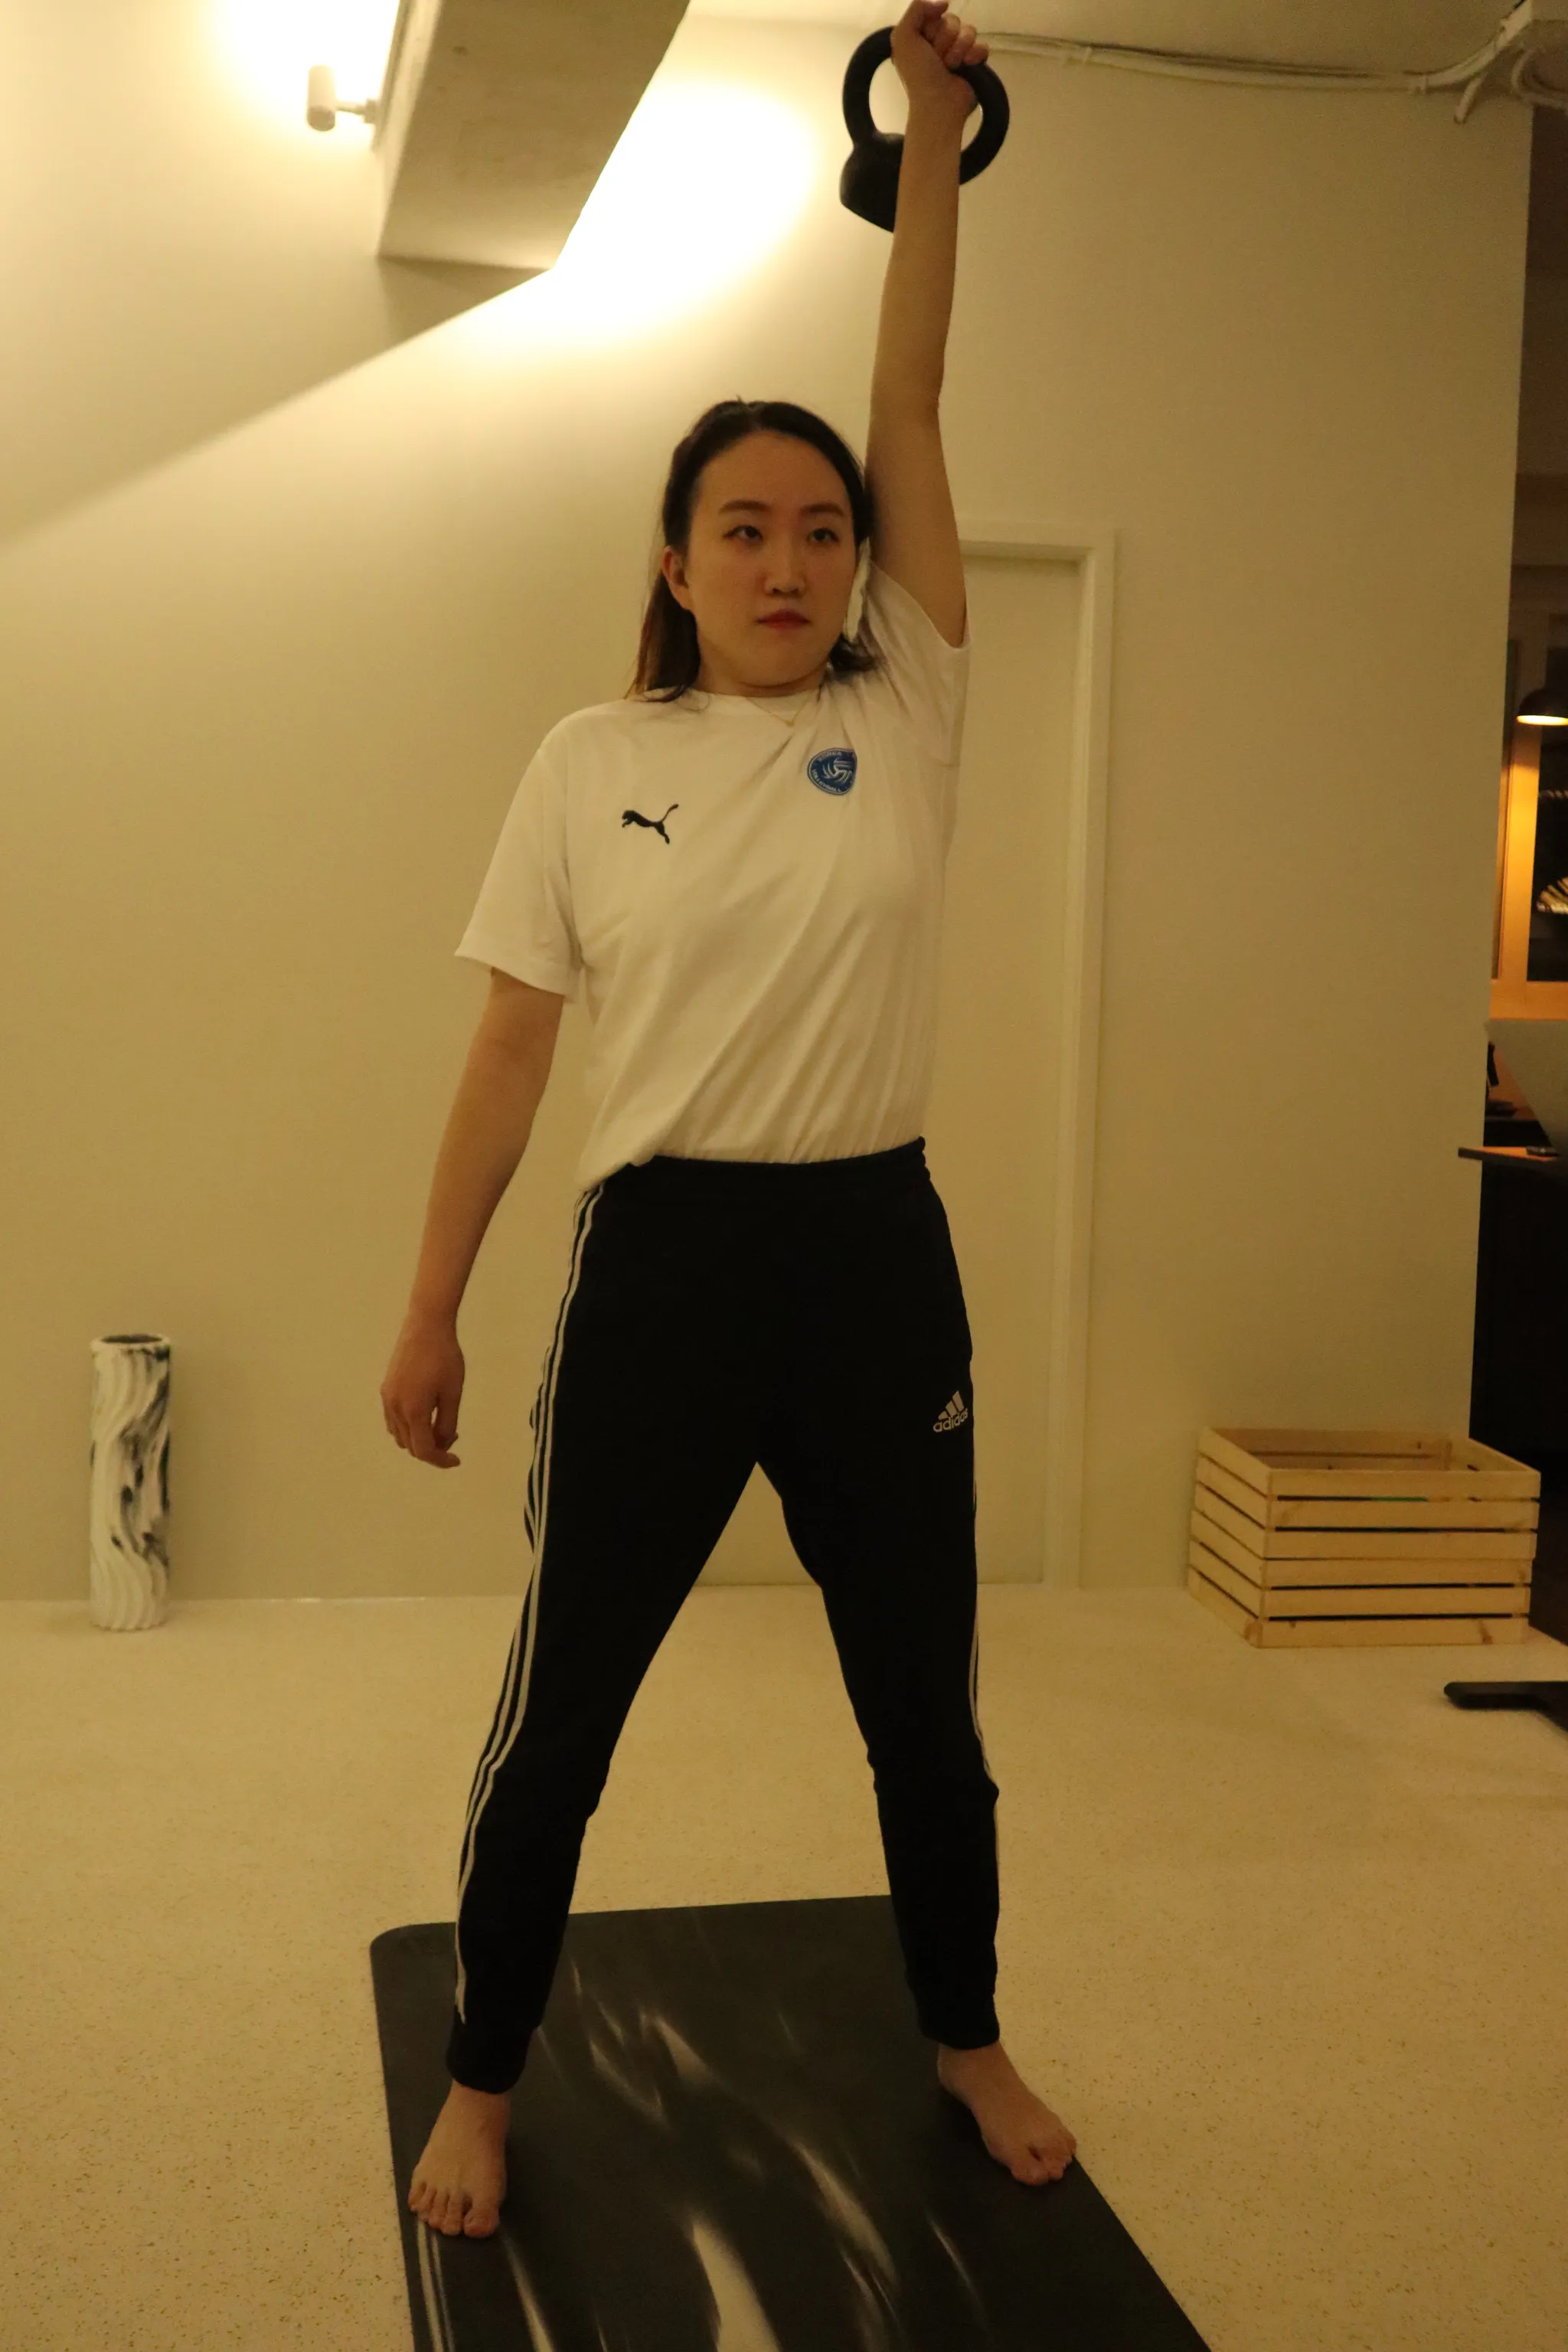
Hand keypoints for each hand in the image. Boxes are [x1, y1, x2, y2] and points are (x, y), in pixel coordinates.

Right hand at [381, 1311, 464, 1467]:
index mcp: (413, 1411)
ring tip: (440, 1423)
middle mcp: (394, 1408)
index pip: (424, 1450)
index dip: (441, 1461)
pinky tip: (425, 1414)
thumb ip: (447, 1423)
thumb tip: (443, 1444)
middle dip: (432, 1448)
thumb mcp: (453, 1393)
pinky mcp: (386, 1389)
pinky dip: (408, 1427)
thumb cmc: (445, 1358)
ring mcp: (387, 1398)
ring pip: (400, 1435)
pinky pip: (393, 1421)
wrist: (426, 1325)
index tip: (456, 1460)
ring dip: (419, 1438)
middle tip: (453, 1435)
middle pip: (410, 1446)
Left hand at [890, 1, 987, 123]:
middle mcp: (940, 42)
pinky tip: (967, 66)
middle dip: (945, 39)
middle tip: (937, 59)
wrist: (938, 103)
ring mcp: (959, 53)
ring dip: (959, 48)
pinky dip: (975, 55)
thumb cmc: (918, 74)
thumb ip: (916, 8)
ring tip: (951, 66)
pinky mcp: (975, 64)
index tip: (924, 43)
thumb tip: (944, 2)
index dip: (931, 26)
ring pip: (969, 31)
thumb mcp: (903, 36)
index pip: (936, 13)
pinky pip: (982, 46)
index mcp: (923, 36)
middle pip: (953, 21)